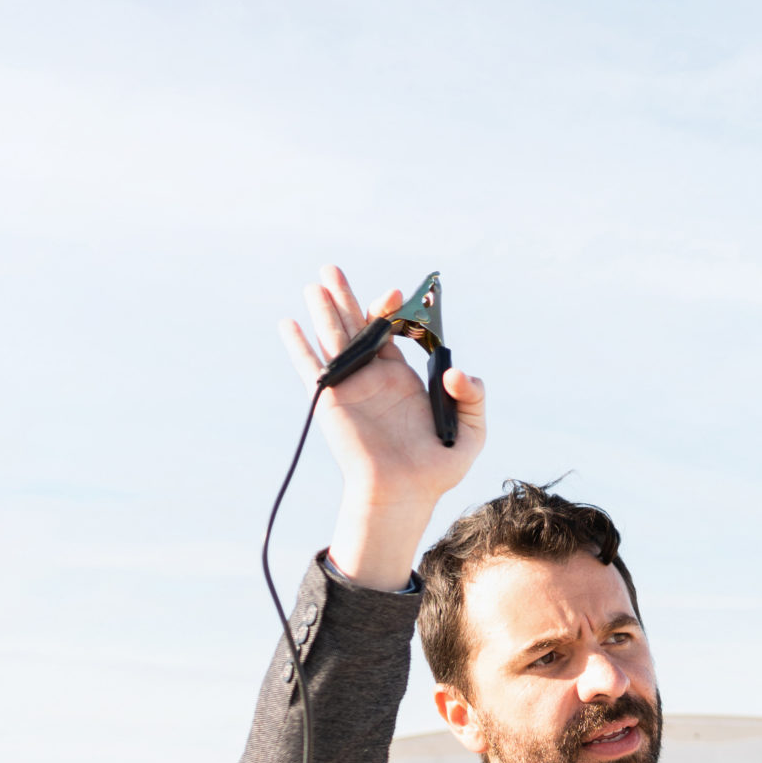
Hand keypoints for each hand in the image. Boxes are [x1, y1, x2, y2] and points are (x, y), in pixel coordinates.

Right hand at [278, 266, 488, 589]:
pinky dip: (298, 346)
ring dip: (324, 311)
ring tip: (317, 283)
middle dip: (346, 297)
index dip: (392, 311)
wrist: (405, 494)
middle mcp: (373, 377)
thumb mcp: (472, 430)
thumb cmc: (438, 467)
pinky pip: (311, 369)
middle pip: (356, 327)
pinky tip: (288, 323)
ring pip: (334, 340)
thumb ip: (473, 396)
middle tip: (333, 268)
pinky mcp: (331, 401)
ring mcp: (351, 387)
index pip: (391, 333)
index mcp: (401, 377)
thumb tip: (455, 370)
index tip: (397, 294)